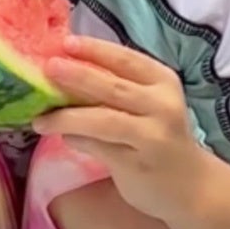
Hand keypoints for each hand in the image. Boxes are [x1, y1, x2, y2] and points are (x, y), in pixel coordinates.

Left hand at [33, 35, 209, 220]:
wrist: (190, 186)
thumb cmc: (159, 136)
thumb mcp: (148, 104)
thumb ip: (116, 87)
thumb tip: (65, 70)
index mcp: (163, 81)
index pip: (125, 59)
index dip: (94, 49)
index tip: (65, 42)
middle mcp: (162, 105)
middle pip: (112, 86)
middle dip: (77, 75)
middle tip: (47, 68)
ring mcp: (151, 135)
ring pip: (102, 120)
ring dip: (66, 117)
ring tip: (39, 119)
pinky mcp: (137, 163)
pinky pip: (98, 146)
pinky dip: (76, 139)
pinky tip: (63, 136)